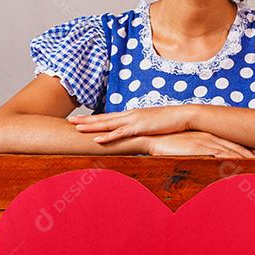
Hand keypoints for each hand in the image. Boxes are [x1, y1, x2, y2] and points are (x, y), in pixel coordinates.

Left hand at [70, 105, 197, 142]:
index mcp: (132, 114)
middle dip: (86, 120)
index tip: (81, 119)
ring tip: (76, 128)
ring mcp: (134, 120)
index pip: (109, 116)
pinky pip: (120, 133)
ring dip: (91, 126)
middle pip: (104, 118)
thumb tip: (137, 134)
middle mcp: (130, 115)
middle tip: (70, 121)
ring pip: (108, 124)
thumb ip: (143, 129)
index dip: (94, 118)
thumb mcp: (152, 125)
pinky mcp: (140, 127)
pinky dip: (107, 136)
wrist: (184, 115)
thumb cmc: (170, 121)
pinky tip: (96, 139)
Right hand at [144, 131, 254, 157]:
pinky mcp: (196, 147)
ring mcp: (204, 142)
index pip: (235, 142)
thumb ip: (203, 152)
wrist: (153, 139)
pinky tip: (238, 164)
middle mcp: (210, 137)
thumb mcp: (190, 147)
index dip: (250, 148)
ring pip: (229, 150)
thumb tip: (213, 161)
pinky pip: (215, 154)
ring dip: (245, 157)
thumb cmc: (170, 146)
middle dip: (253, 152)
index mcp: (210, 136)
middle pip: (237, 146)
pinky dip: (228, 159)